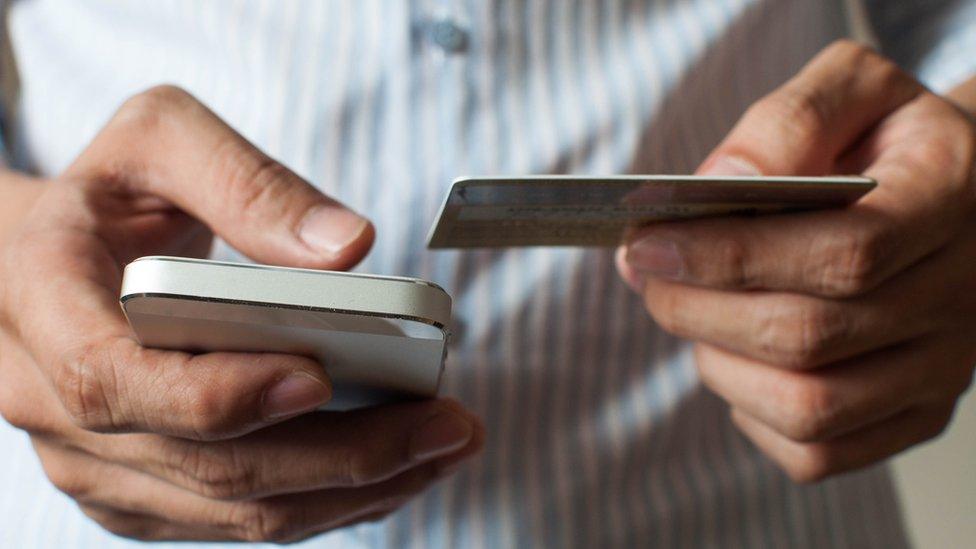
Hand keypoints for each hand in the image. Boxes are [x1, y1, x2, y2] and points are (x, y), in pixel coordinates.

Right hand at [0, 86, 483, 540]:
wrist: (55, 258)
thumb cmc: (109, 196)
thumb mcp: (161, 142)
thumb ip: (247, 182)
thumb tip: (348, 247)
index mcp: (42, 301)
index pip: (115, 379)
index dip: (222, 393)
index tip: (324, 375)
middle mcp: (54, 402)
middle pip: (207, 465)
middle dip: (344, 456)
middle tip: (446, 425)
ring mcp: (96, 460)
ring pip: (234, 511)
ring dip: (353, 491)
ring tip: (444, 447)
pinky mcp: (140, 489)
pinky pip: (237, 519)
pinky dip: (326, 502)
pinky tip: (395, 467)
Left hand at [617, 41, 975, 481]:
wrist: (955, 193)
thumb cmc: (886, 138)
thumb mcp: (851, 90)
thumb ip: (788, 122)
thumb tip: (719, 184)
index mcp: (950, 200)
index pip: (842, 253)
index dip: (730, 256)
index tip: (647, 243)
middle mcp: (962, 297)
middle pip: (809, 336)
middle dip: (697, 308)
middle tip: (646, 274)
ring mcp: (944, 368)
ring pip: (808, 407)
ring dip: (717, 362)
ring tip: (691, 311)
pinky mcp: (917, 414)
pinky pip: (819, 452)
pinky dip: (752, 415)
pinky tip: (738, 360)